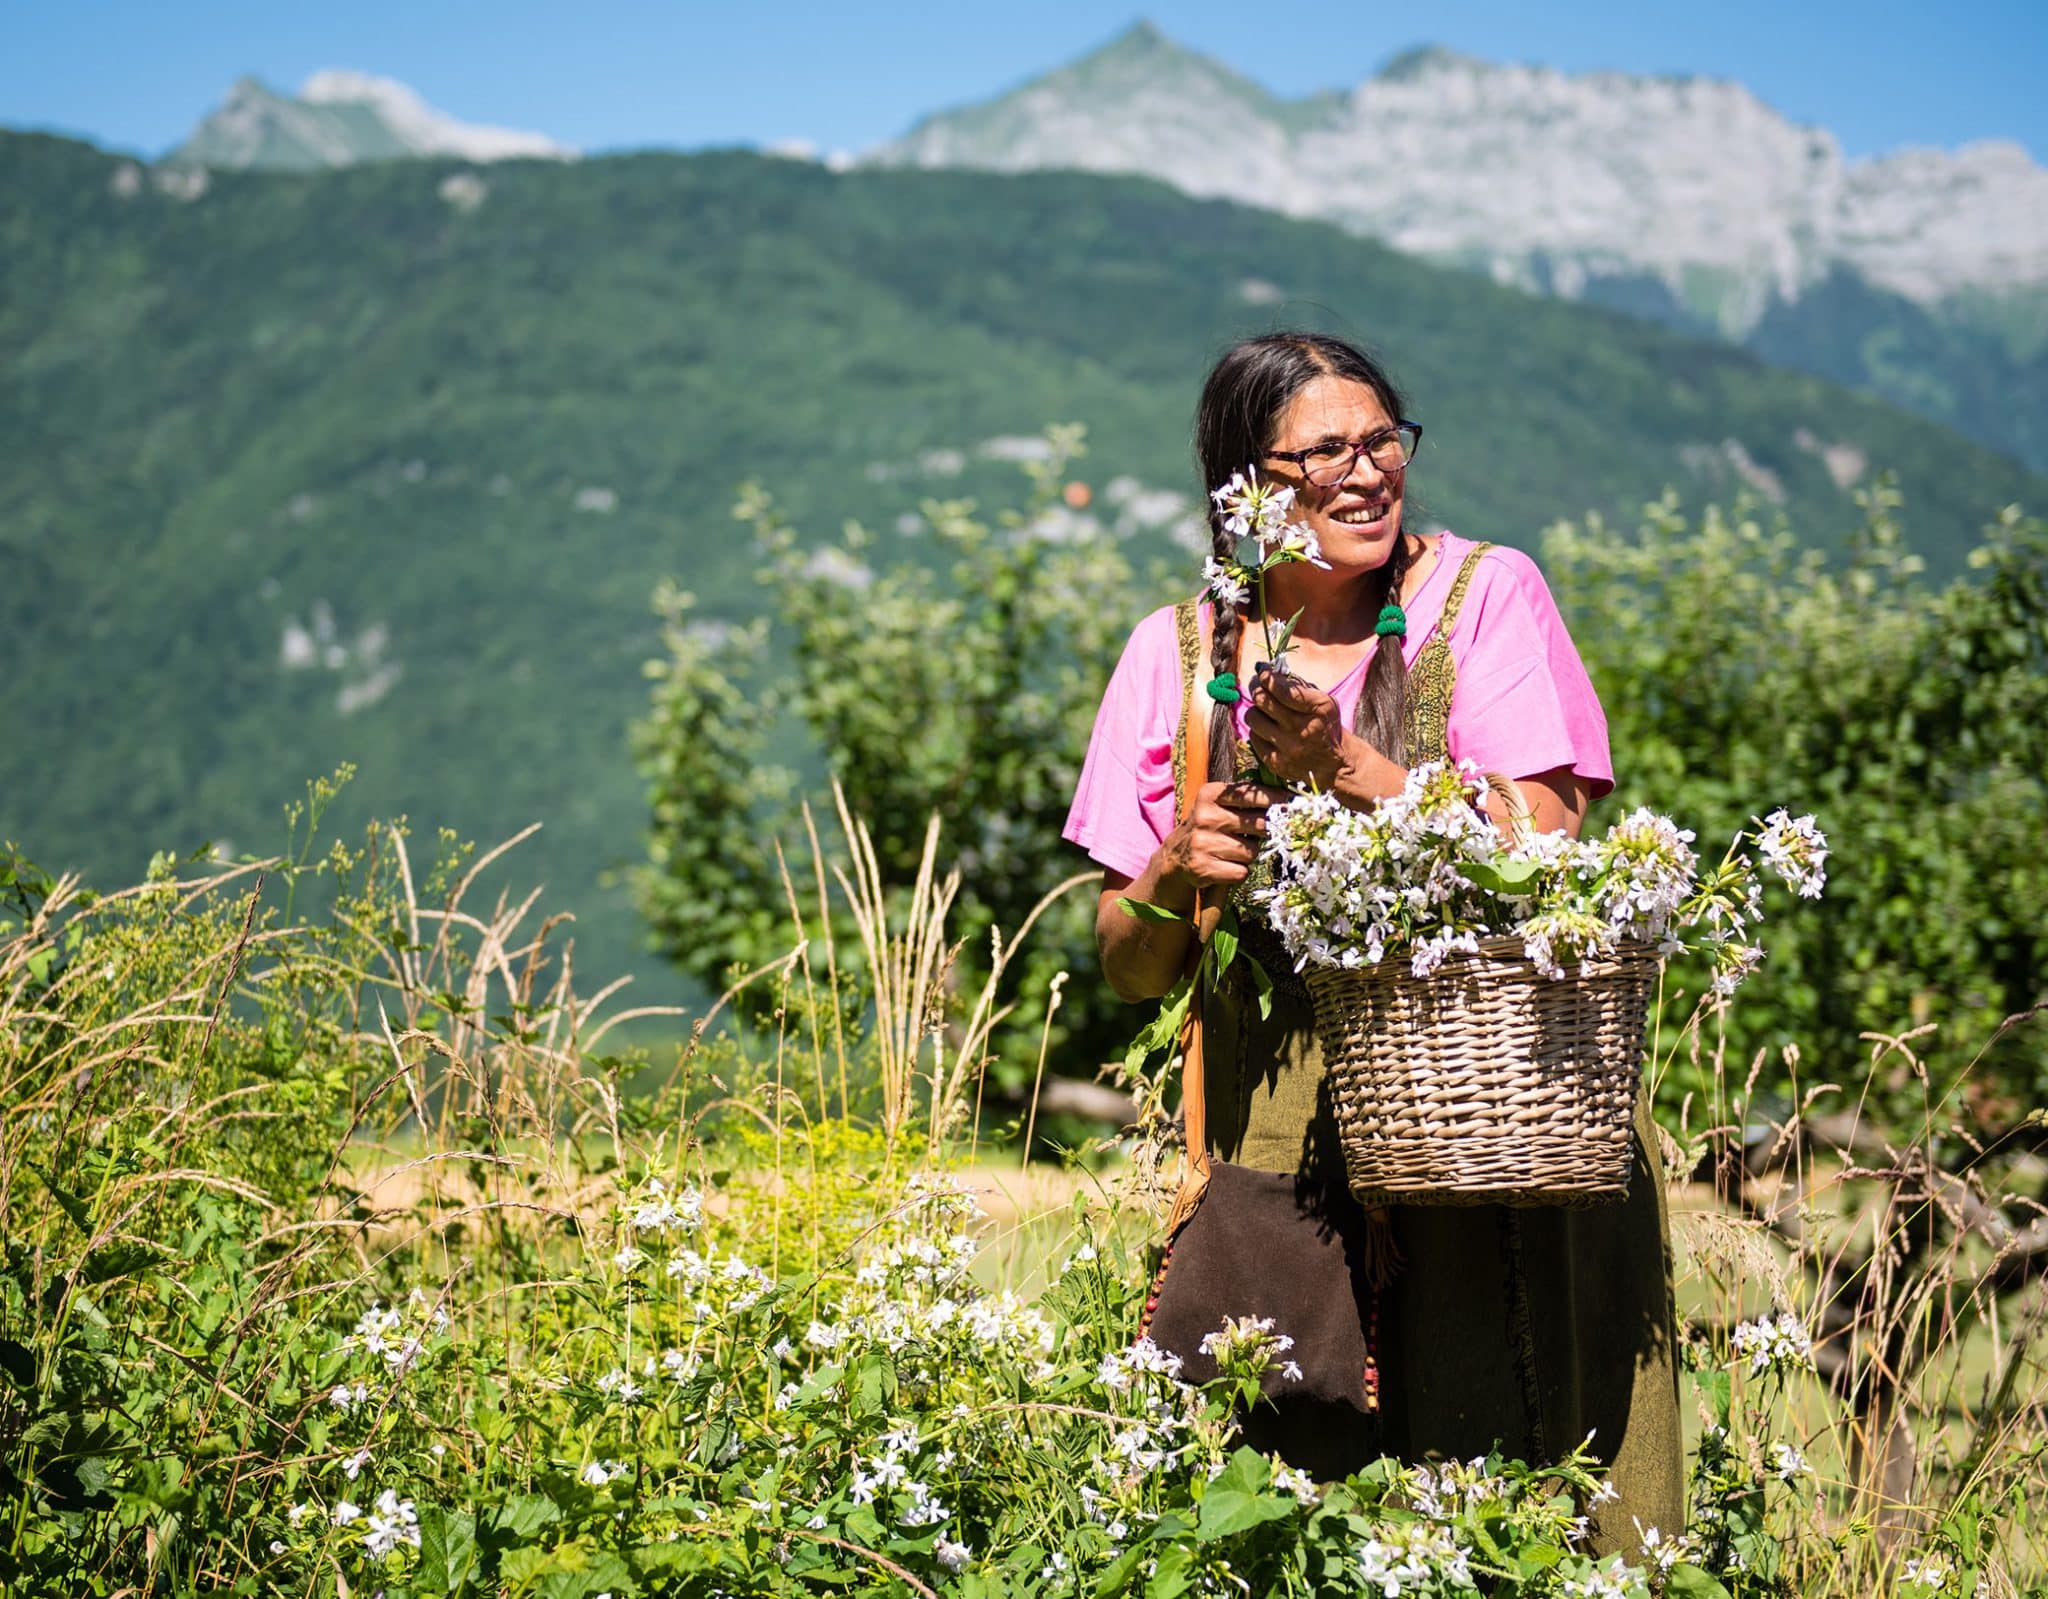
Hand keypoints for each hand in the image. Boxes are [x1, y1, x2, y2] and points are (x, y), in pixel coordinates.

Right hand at [1158, 780, 1290, 893]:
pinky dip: (1238, 872)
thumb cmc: (1209, 827)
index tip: (1291, 803)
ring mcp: (1203, 843)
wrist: (1176, 857)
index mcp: (1209, 795)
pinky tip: (1225, 866)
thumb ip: (1246, 799)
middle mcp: (1205, 817)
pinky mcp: (1203, 868)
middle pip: (1258, 824)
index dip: (1274, 799)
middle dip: (1264, 831)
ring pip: (1251, 852)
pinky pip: (1241, 872)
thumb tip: (1287, 800)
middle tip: (1255, 834)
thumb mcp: (1219, 804)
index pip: (1249, 795)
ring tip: (1231, 852)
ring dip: (1247, 855)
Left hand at [1245, 667, 1353, 789]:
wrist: (1335, 763)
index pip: (1282, 689)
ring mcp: (1288, 747)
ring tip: (1264, 710)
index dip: (1266, 676)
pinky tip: (1267, 729)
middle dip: (1256, 687)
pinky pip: (1253, 738)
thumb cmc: (1326, 725)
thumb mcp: (1323, 701)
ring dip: (1256, 710)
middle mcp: (1302, 728)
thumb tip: (1267, 670)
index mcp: (1318, 708)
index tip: (1262, 670)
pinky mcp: (1276, 762)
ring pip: (1253, 718)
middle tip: (1258, 685)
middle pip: (1262, 700)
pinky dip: (1258, 730)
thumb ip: (1298, 685)